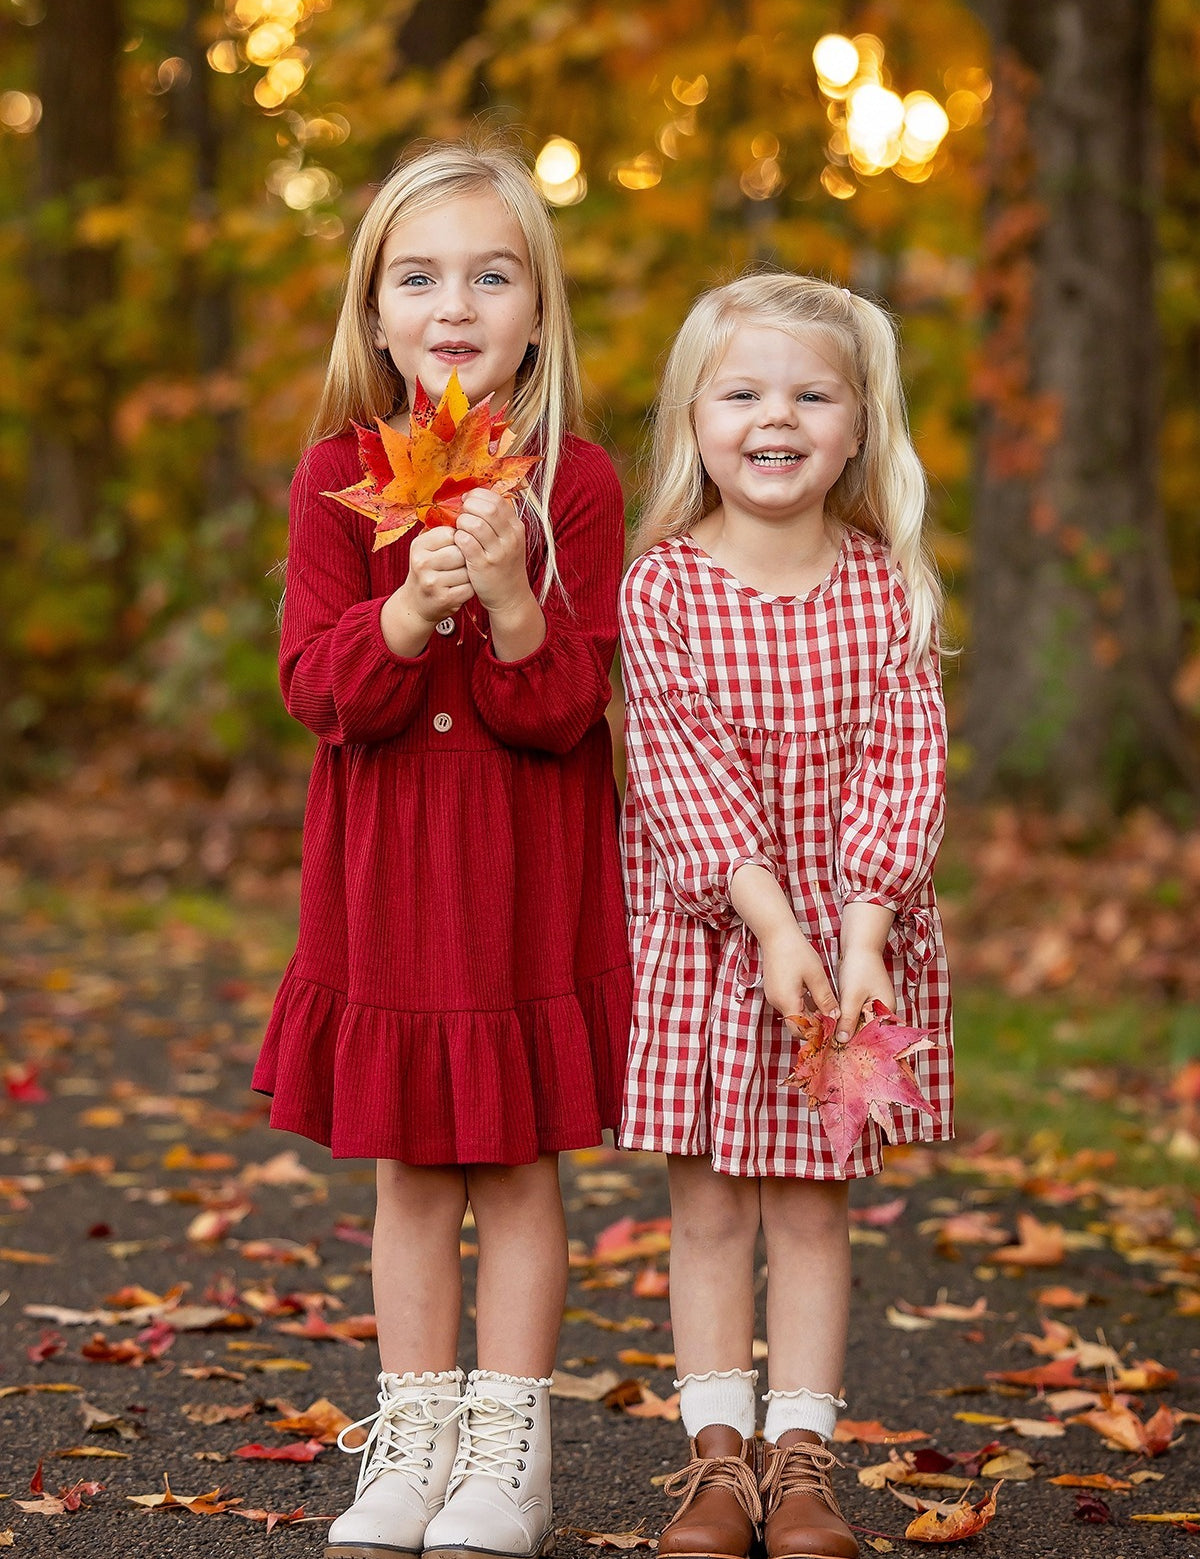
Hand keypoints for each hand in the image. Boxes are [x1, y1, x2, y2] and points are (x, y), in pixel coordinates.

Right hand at [380, 526, 472, 654]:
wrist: (417, 603)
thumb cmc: (428, 570)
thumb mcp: (426, 548)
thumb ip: (441, 531)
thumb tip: (467, 508)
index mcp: (419, 545)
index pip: (452, 533)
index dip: (461, 539)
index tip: (459, 545)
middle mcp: (422, 563)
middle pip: (461, 552)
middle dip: (467, 556)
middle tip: (463, 562)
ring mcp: (432, 582)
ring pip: (467, 570)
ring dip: (470, 572)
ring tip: (463, 574)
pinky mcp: (445, 599)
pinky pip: (469, 588)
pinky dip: (471, 587)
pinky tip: (463, 586)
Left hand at [454, 489, 533, 615]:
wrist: (510, 597)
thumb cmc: (503, 565)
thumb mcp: (508, 540)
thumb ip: (496, 521)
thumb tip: (473, 498)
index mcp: (516, 527)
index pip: (497, 500)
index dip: (478, 496)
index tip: (467, 501)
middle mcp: (511, 538)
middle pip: (487, 509)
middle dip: (469, 507)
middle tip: (461, 514)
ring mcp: (498, 552)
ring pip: (476, 524)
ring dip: (462, 523)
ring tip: (460, 530)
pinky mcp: (484, 565)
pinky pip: (466, 542)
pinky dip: (458, 538)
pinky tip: (458, 543)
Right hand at [760, 923, 839, 1024]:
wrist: (776, 934)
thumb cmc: (796, 952)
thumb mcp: (816, 976)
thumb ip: (825, 999)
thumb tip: (835, 1017)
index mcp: (787, 1001)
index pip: (800, 1030)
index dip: (816, 1033)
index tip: (831, 1029)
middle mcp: (777, 1002)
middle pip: (796, 1023)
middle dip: (814, 1024)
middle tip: (832, 1019)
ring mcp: (774, 996)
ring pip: (794, 1013)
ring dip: (810, 1014)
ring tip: (827, 1008)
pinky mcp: (775, 989)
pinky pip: (790, 1004)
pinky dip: (803, 1005)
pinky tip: (815, 997)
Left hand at [835, 946, 893, 1042]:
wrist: (859, 944)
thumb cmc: (859, 967)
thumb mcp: (851, 996)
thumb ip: (847, 1020)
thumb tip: (842, 1041)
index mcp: (887, 1010)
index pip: (876, 1036)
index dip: (860, 1045)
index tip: (844, 1054)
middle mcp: (884, 1009)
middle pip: (868, 1031)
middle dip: (853, 1038)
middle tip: (834, 1049)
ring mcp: (874, 1003)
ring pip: (860, 1023)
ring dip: (848, 1029)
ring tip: (832, 1040)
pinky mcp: (865, 998)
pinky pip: (856, 1014)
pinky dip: (846, 1019)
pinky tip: (834, 1025)